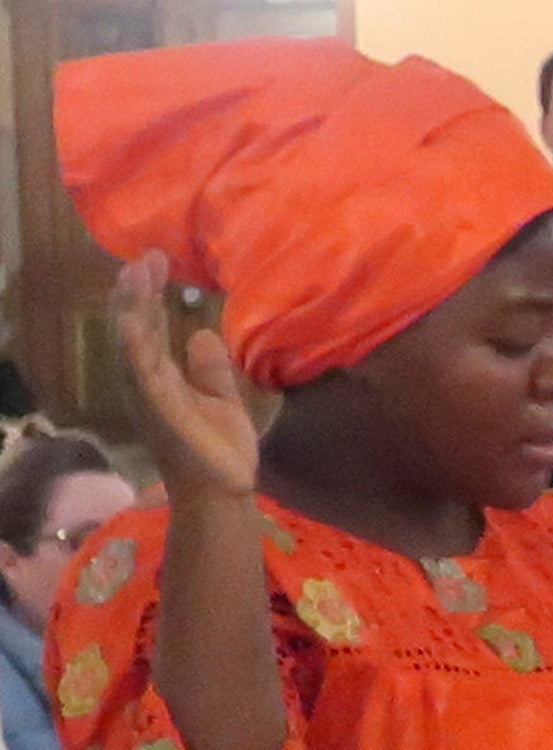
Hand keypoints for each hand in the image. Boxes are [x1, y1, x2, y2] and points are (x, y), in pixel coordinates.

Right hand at [108, 253, 259, 502]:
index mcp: (161, 377)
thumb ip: (209, 369)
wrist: (224, 493)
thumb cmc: (218, 449)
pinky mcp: (159, 413)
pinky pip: (142, 377)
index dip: (150, 295)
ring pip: (132, 345)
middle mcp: (146, 382)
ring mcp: (149, 397)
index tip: (156, 261)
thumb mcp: (221, 399)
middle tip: (144, 257)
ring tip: (133, 274)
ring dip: (131, 311)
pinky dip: (135, 349)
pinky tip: (132, 323)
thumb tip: (203, 334)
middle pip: (135, 328)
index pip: (151, 326)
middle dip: (135, 293)